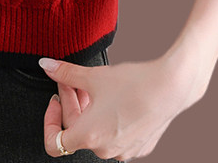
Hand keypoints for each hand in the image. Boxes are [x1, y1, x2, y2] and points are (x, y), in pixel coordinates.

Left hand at [40, 52, 209, 159]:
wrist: (170, 88)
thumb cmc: (134, 84)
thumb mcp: (93, 75)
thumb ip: (65, 73)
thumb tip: (46, 66)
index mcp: (89, 136)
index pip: (55, 142)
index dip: (49, 120)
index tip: (56, 100)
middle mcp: (105, 150)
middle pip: (76, 130)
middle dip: (72, 104)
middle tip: (73, 81)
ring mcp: (123, 151)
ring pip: (95, 133)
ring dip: (89, 112)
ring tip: (93, 88)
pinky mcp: (139, 147)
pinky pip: (115, 136)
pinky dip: (107, 119)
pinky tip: (112, 99)